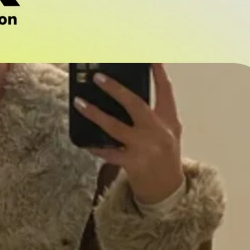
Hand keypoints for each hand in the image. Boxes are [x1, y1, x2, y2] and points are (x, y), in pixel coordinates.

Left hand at [72, 63, 183, 205]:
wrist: (168, 192)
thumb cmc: (165, 159)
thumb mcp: (169, 134)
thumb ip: (155, 116)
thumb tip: (126, 99)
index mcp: (170, 121)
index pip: (165, 91)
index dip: (157, 73)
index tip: (148, 57)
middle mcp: (159, 132)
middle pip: (136, 104)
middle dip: (116, 90)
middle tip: (98, 78)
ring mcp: (145, 147)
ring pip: (116, 127)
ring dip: (95, 114)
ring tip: (79, 103)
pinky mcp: (133, 163)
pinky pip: (108, 152)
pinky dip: (95, 147)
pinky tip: (84, 141)